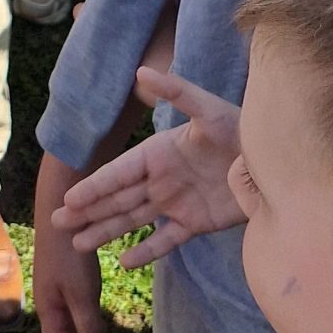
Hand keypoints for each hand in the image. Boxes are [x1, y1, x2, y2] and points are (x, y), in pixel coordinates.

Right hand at [33, 151, 110, 332]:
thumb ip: (89, 330)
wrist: (61, 211)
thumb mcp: (81, 295)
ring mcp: (56, 288)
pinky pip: (74, 310)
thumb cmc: (70, 255)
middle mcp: (49, 302)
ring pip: (69, 325)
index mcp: (47, 310)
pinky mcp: (66, 275)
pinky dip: (87, 325)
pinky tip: (98, 324)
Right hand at [55, 69, 244, 266]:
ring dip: (105, 230)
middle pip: (116, 198)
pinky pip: (165, 239)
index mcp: (157, 153)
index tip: (69, 198)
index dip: (93, 186)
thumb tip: (141, 72)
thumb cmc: (241, 129)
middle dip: (87, 211)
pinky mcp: (195, 223)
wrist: (275, 163)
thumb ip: (176, 92)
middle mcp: (160, 179)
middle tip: (57, 222)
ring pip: (132, 220)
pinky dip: (146, 250)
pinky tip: (124, 261)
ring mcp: (175, 203)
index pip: (118, 173)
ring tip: (78, 244)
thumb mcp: (209, 110)